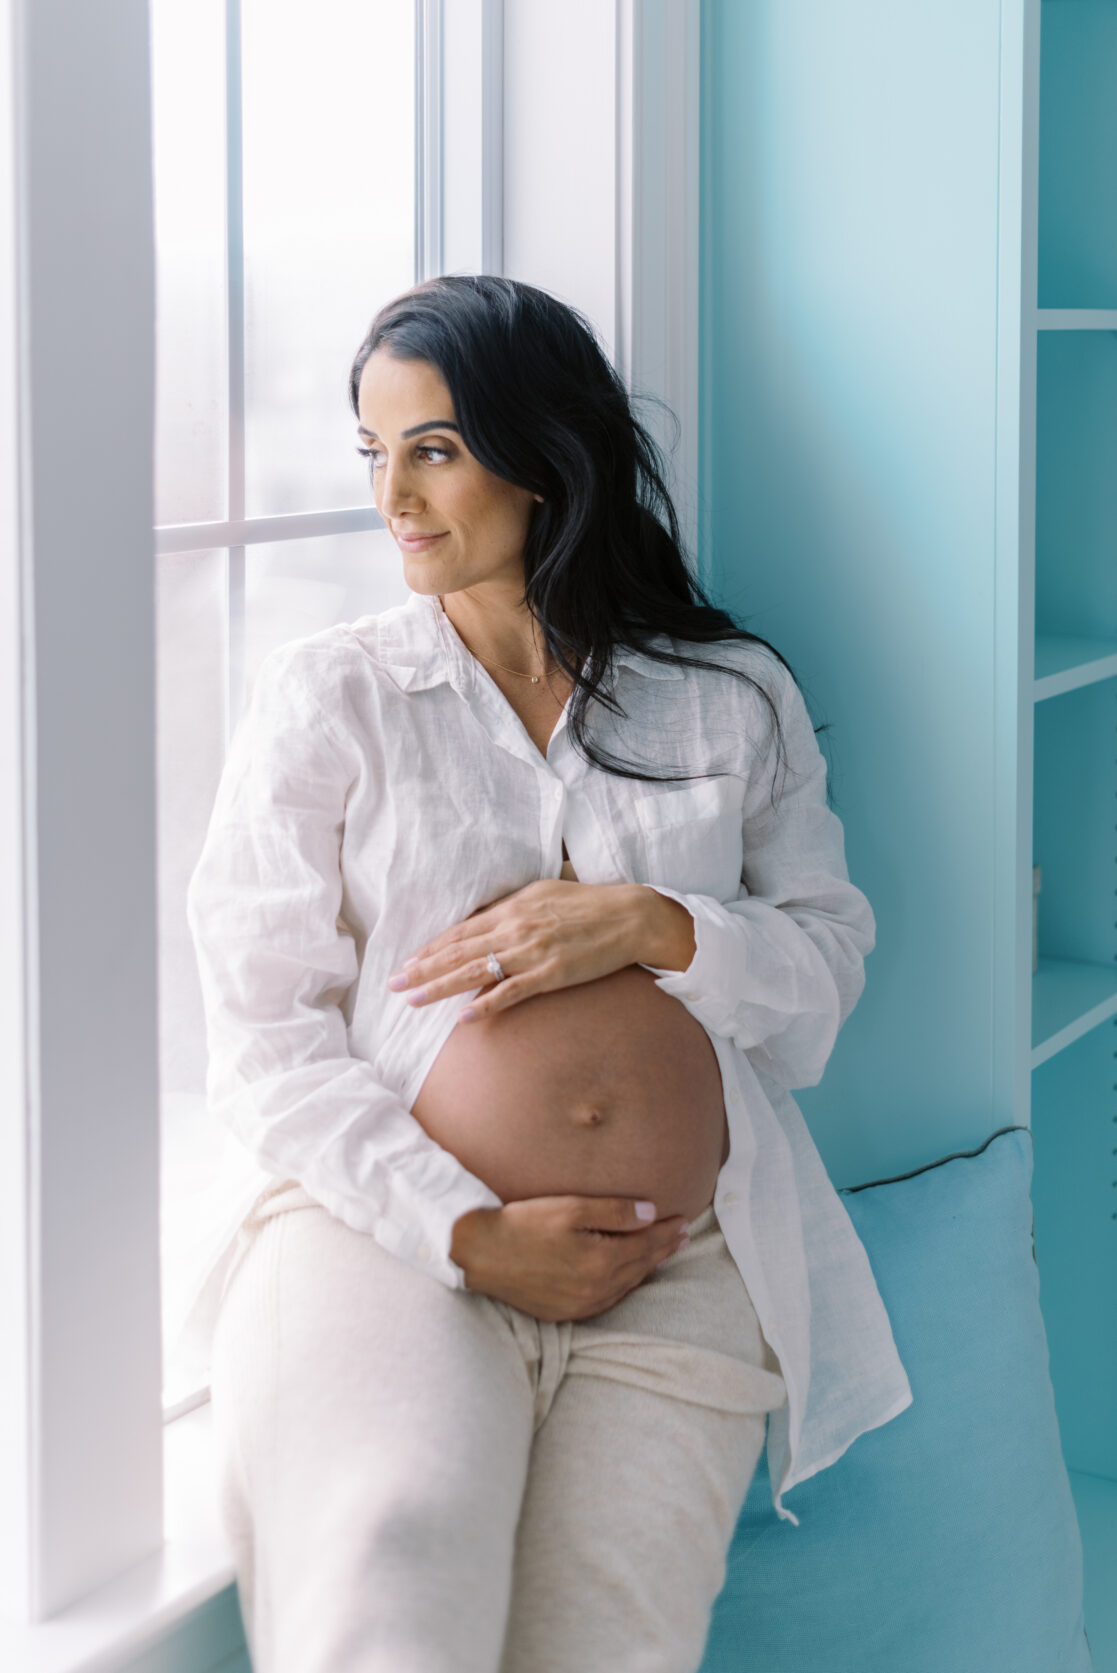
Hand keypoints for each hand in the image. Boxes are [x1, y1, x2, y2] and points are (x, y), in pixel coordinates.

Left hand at [387, 878, 695, 1020]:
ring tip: (412, 1000)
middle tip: (393, 985)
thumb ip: (510, 906)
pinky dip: (485, 1005)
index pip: (460, 931)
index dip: (430, 948)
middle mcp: (515, 929)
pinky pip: (510, 993)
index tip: (406, 962)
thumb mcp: (543, 892)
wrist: (628, 916)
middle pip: (458, 952)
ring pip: (475, 972)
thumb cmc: (587, 902)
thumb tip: (483, 916)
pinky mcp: (551, 975)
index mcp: (511, 908)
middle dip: (422, 970)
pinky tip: (462, 1017)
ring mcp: (531, 953)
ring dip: (439, 988)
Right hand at [449, 1195, 690, 1320]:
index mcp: (601, 1261)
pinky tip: (627, 1276)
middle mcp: (596, 1289)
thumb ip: (615, 1211)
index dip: (667, 1231)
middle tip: (682, 1236)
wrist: (479, 1254)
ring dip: (647, 1268)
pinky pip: (607, 1300)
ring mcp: (581, 1305)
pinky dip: (624, 1286)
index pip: (647, 1244)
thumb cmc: (523, 1224)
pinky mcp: (565, 1313)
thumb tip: (652, 1213)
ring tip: (662, 1254)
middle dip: (664, 1249)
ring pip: (627, 1286)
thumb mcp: (571, 1207)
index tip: (683, 1219)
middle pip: (641, 1267)